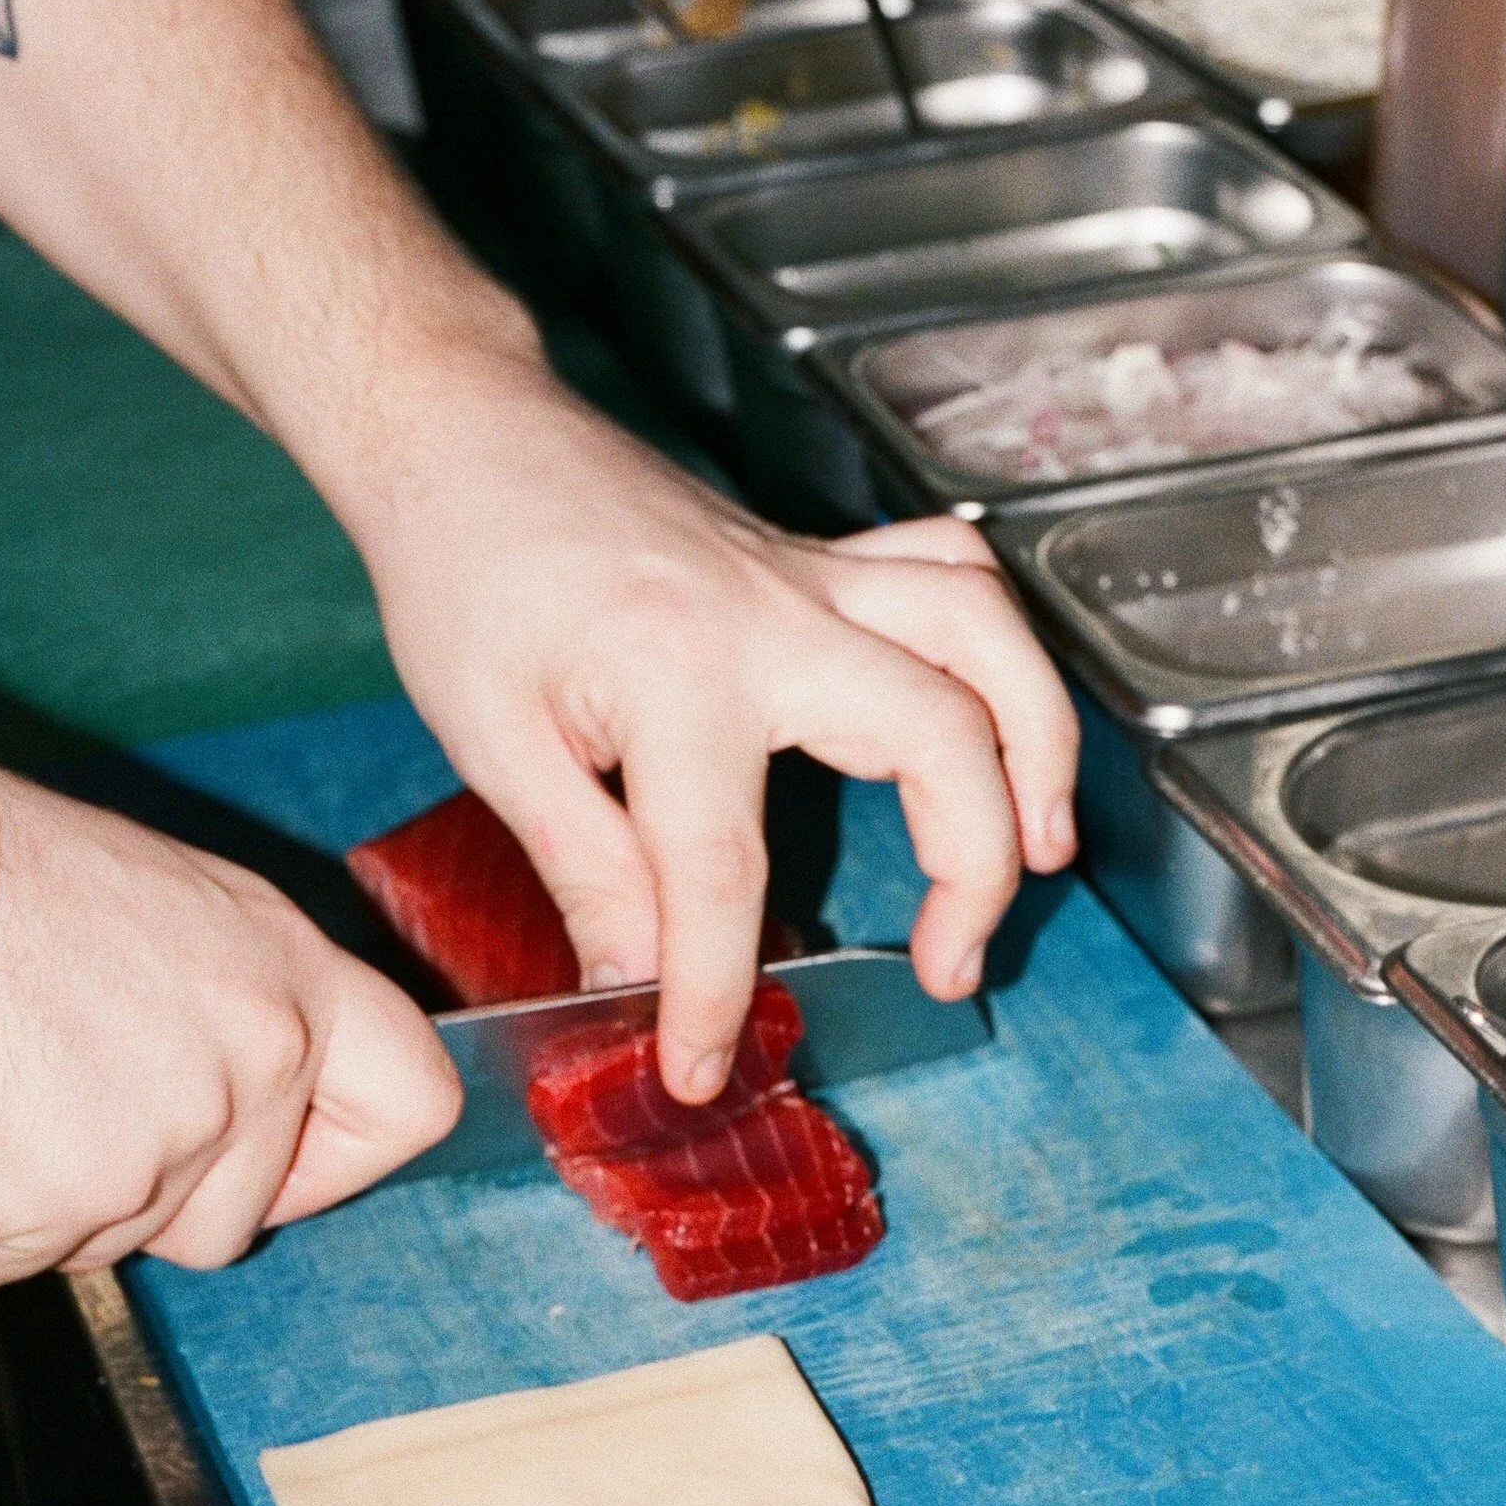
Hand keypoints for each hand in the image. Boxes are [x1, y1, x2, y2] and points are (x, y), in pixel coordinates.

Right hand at [0, 770, 460, 1286]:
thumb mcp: (164, 905)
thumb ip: (222, 1003)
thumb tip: (220, 1079)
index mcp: (290, 977)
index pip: (411, 1103)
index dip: (338, 1157)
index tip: (276, 1159)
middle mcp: (256, 1061)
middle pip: (235, 1217)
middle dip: (144, 1196)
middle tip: (59, 1118)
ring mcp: (168, 1142)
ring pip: (120, 1244)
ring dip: (39, 1200)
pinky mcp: (65, 1203)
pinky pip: (9, 1262)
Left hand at [351, 349, 1078, 1105]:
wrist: (466, 436)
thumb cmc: (464, 576)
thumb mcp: (494, 741)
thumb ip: (587, 869)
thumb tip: (643, 987)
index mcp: (676, 675)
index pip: (723, 871)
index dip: (720, 991)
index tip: (703, 1069)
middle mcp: (772, 616)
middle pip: (935, 735)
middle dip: (974, 869)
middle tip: (943, 968)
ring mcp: (811, 576)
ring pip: (985, 634)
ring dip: (1039, 745)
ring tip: (1041, 851)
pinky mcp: (819, 560)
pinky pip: (953, 574)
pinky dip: (998, 648)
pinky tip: (994, 725)